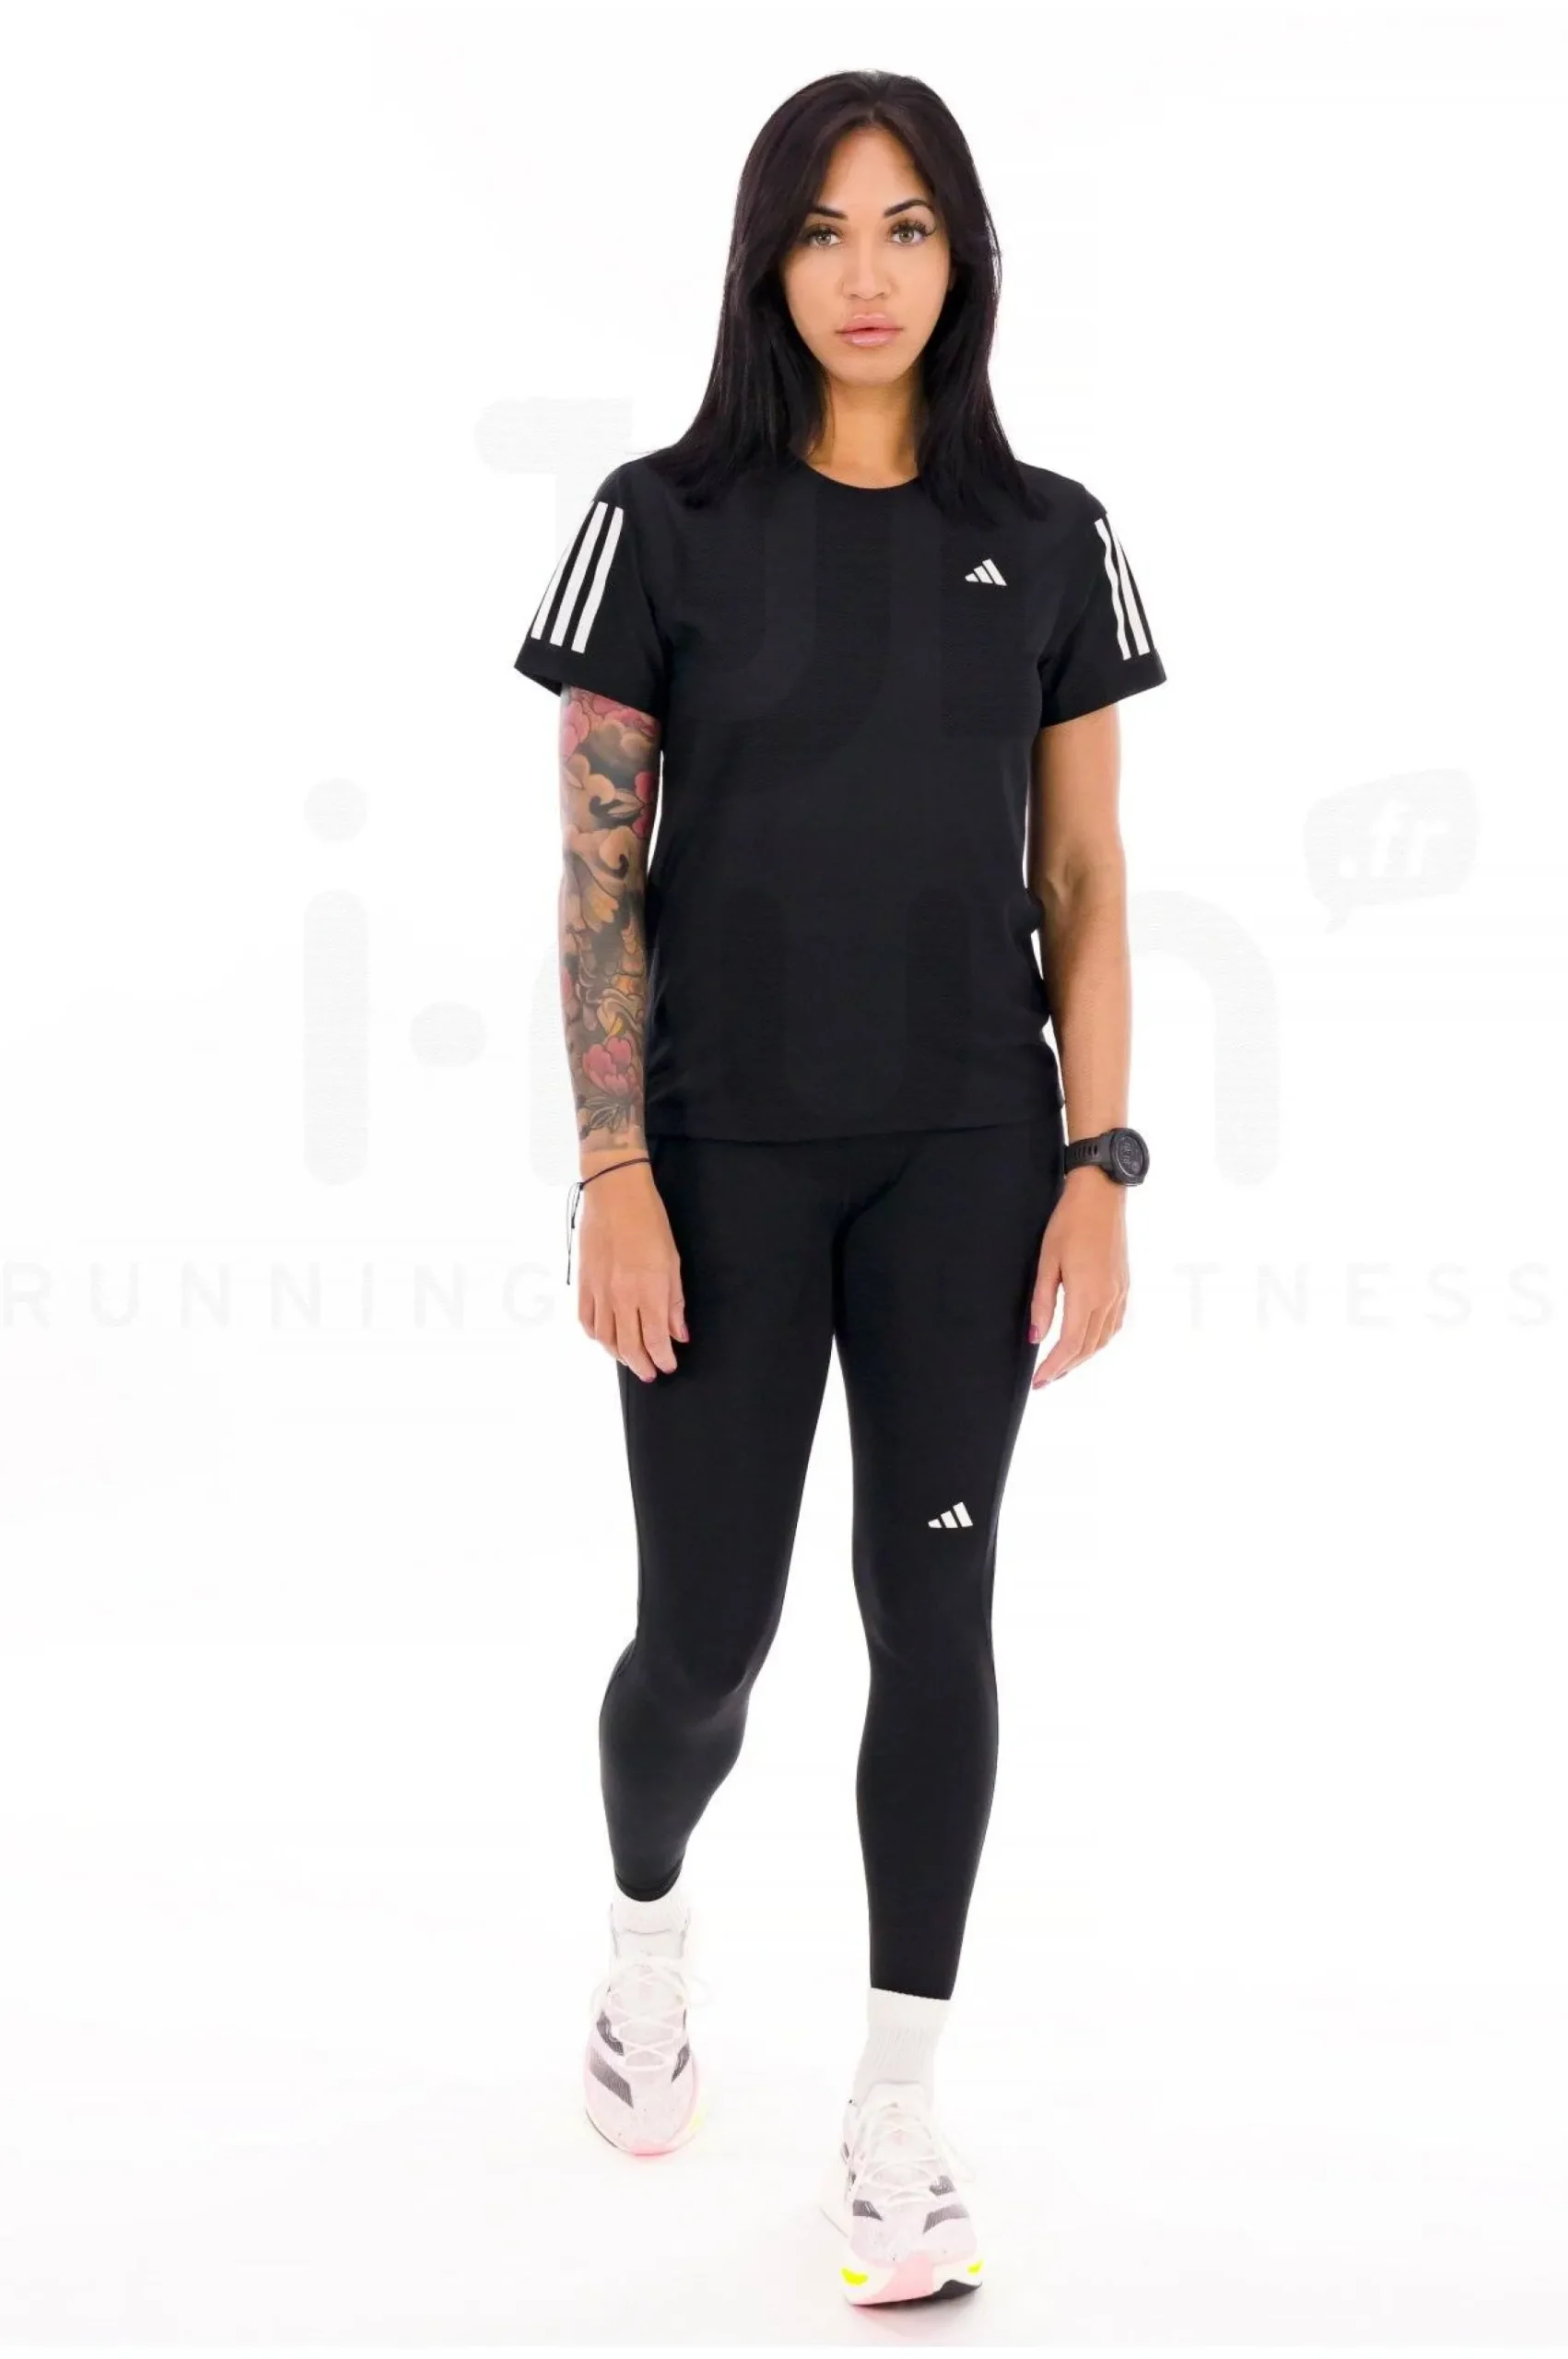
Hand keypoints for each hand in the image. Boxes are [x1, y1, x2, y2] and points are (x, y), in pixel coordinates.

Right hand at [576, 1160, 688, 1380]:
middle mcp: (622, 1296)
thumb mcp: (673, 1261)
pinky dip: (596, 1336)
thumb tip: (679, 1333)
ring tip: (630, 1358)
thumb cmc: (649, 1221)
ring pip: (605, 1338)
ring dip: (619, 1355)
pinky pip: (586, 1320)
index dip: (663, 1359)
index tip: (668, 1365)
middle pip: (629, 1346)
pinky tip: (605, 1338)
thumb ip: (675, 1302)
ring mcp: (599, 1291)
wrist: (615, 1195)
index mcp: (649, 1290)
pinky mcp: (584, 1283)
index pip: (656, 1340)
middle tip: (650, 1372)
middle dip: (641, 1365)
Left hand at [1027, 1167, 1128, 1388]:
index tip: (1038, 1381)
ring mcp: (1119, 1293)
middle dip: (1065, 1368)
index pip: (1069, 1345)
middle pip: (1087, 1348)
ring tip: (1062, 1366)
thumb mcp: (1047, 1262)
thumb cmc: (1069, 1223)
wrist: (1101, 1196)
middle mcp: (1108, 1299)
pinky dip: (1098, 1341)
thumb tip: (1035, 1337)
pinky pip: (1113, 1325)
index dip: (1053, 1367)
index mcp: (1087, 1295)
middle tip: (1045, 1380)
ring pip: (1102, 1340)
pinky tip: (1085, 1342)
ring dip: (1082, 1357)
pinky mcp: (1124, 1286)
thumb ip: (1042, 1303)